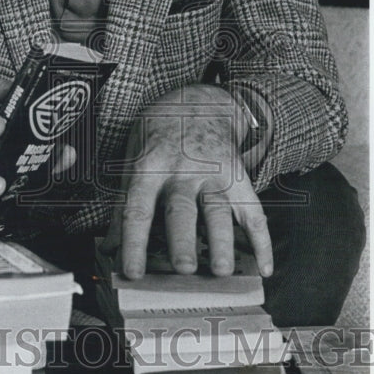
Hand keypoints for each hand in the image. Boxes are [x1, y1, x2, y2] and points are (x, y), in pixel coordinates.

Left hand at [101, 84, 272, 279]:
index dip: (134, 242)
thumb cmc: (159, 136)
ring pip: (219, 210)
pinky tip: (264, 265)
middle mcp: (182, 171)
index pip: (138, 209)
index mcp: (149, 168)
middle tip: (184, 269)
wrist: (198, 101)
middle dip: (183, 240)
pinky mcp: (239, 178)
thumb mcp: (132, 159)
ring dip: (222, 242)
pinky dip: (262, 240)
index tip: (133, 272)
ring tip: (222, 271)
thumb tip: (109, 248)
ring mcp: (214, 173)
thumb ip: (123, 204)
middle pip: (182, 209)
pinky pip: (253, 211)